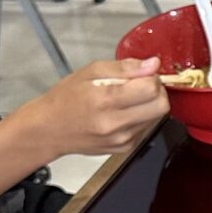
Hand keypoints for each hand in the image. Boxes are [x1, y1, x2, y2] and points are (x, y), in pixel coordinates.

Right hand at [15, 56, 169, 158]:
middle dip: (156, 91)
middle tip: (139, 85)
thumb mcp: (90, 71)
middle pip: (161, 106)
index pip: (151, 88)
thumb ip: (125, 67)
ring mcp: (121, 139)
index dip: (151, 77)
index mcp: (106, 100)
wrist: (50, 129)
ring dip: (147, 105)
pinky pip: (145, 128)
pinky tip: (121, 113)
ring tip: (124, 99)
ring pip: (155, 117)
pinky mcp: (124, 148)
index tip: (141, 74)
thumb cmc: (66, 98)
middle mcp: (115, 123)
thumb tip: (153, 64)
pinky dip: (139, 117)